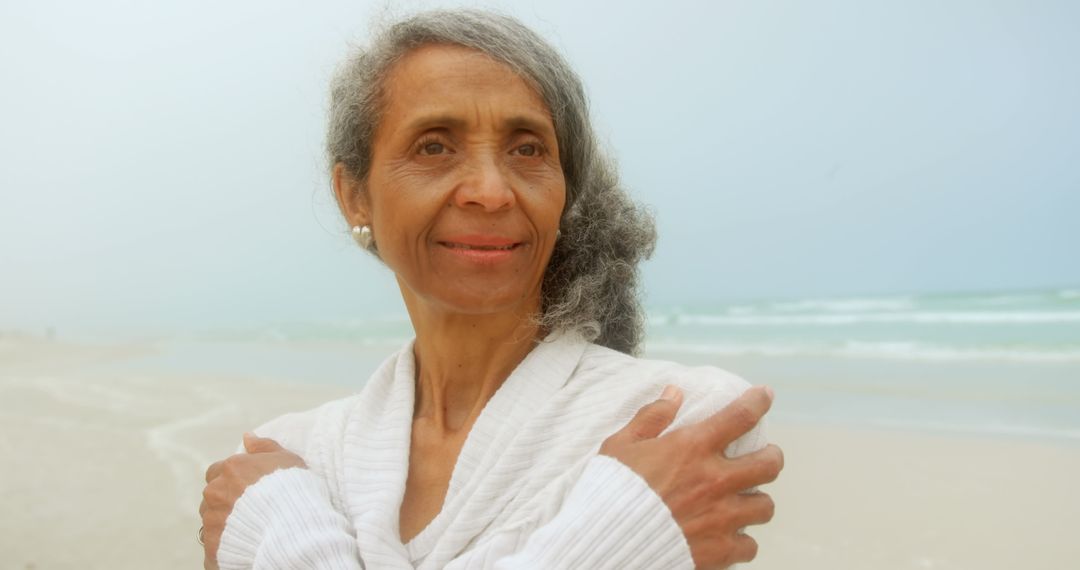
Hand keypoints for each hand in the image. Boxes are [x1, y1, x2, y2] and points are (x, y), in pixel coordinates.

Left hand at [199, 434, 306, 569]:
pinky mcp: (213, 547)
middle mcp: (216, 492)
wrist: (293, 528)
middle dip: (225, 501)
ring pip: (211, 520)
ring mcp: (212, 521)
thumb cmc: (294, 491)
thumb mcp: (287, 459)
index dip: (232, 479)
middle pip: (212, 496)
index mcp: (231, 469)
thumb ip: (264, 447)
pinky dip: (225, 546)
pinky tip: (244, 545)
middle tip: (249, 510)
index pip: (217, 471)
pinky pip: (213, 547)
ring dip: (224, 522)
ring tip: (249, 528)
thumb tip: (248, 437)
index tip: (247, 489)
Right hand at [599, 385, 782, 569]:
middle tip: (762, 458)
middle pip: (770, 463)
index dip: (758, 401)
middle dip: (771, 457)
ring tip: (744, 501)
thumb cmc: (611, 491)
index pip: (740, 416)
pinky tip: (728, 536)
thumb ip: (651, 418)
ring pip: (765, 506)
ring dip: (756, 502)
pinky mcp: (720, 550)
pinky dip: (741, 541)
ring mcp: (721, 517)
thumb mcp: (622, 445)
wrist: (609, 541)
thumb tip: (674, 393)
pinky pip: (750, 546)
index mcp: (692, 448)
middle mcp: (715, 480)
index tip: (764, 395)